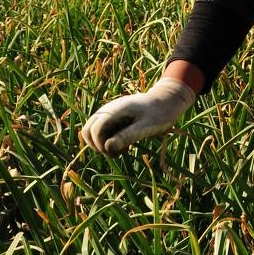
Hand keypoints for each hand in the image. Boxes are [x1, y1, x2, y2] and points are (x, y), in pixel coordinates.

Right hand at [81, 77, 195, 154]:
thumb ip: (128, 135)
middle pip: (87, 131)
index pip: (94, 130)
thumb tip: (108, 147)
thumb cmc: (160, 114)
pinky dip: (107, 140)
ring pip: (92, 132)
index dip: (100, 145)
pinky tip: (123, 144)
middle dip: (97, 146)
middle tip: (116, 153)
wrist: (167, 101)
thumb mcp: (147, 126)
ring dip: (101, 144)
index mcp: (115, 110)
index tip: (116, 153)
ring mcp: (108, 113)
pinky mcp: (112, 118)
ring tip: (121, 149)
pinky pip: (101, 131)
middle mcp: (108, 110)